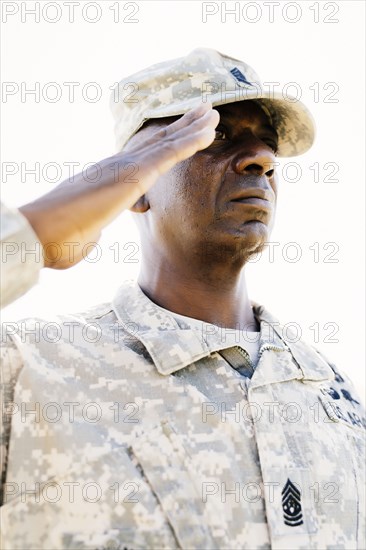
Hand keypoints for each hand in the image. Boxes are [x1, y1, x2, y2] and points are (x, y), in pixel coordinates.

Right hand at [19, 103, 218, 268]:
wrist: (41, 235)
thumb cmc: (58, 239)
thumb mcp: (84, 233)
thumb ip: (93, 228)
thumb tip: (94, 232)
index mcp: (108, 179)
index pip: (142, 158)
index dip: (164, 145)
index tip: (181, 136)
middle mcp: (117, 166)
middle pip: (157, 142)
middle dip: (182, 127)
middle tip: (203, 112)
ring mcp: (125, 167)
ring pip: (167, 142)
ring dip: (192, 127)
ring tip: (213, 114)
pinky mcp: (133, 175)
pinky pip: (169, 154)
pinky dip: (191, 142)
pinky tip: (209, 132)